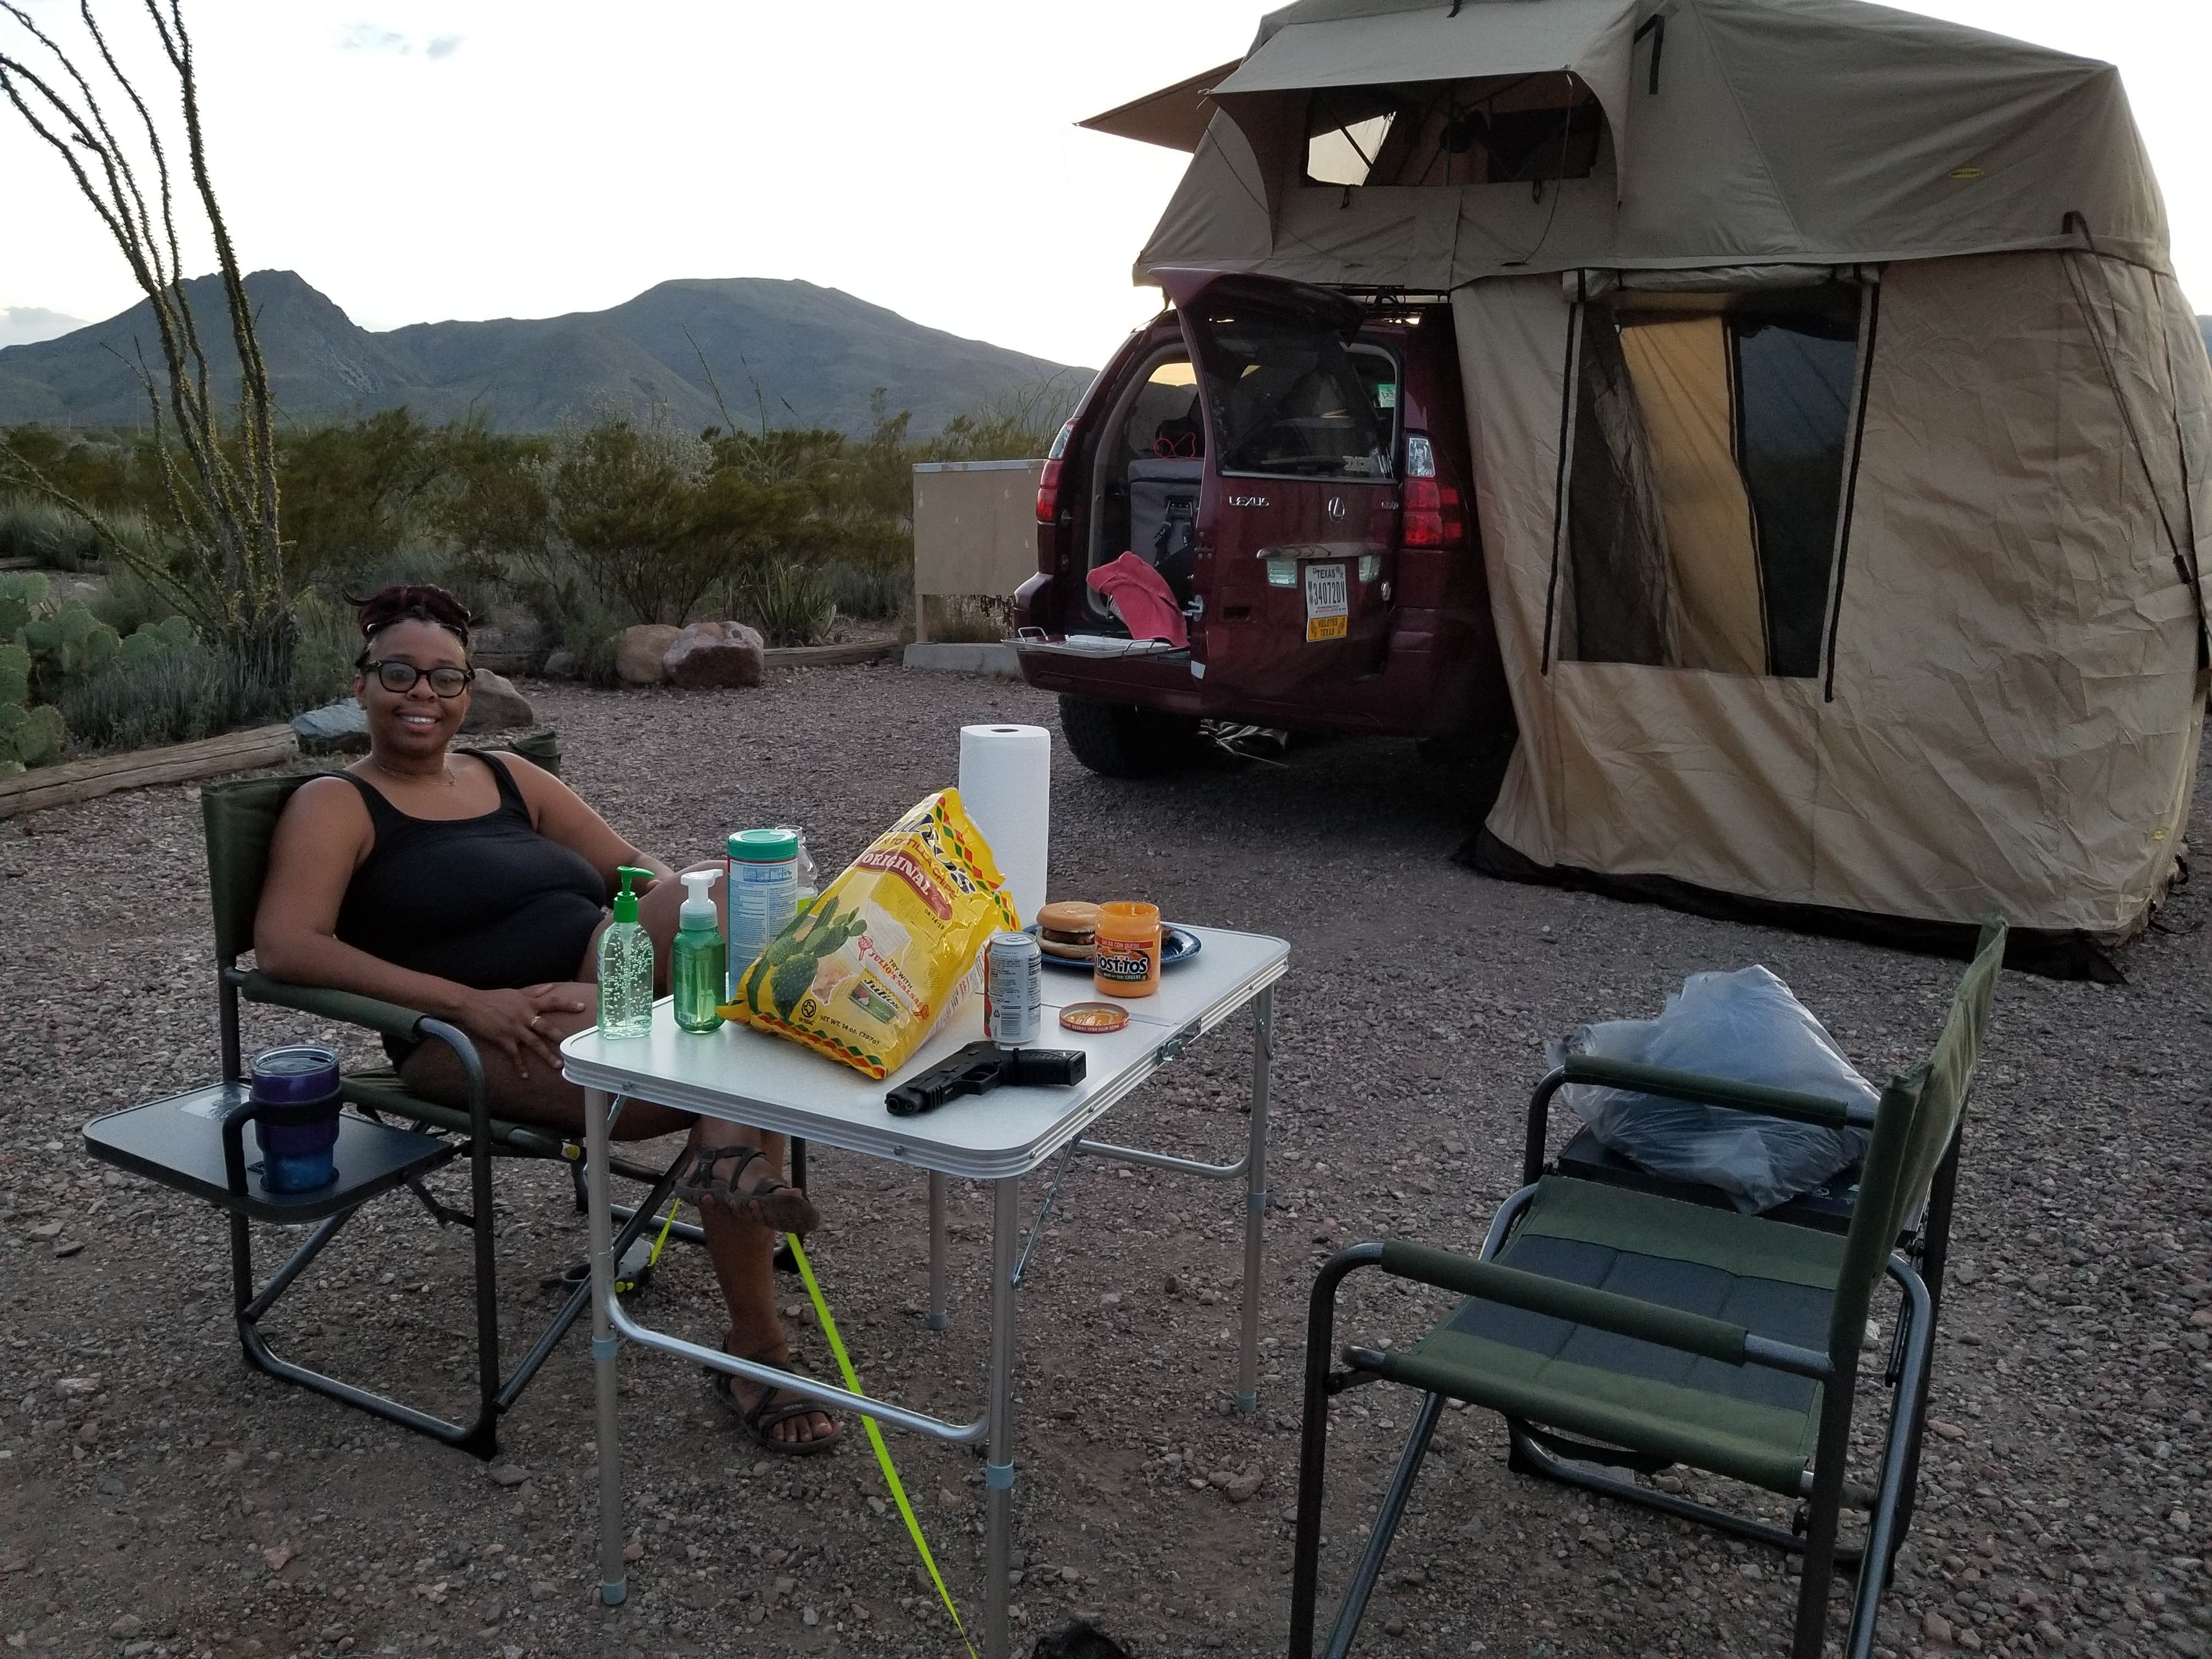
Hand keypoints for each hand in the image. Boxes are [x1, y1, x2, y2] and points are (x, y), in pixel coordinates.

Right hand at [460, 984, 587, 1078]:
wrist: (471, 1004)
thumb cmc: (494, 997)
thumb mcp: (516, 992)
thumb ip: (535, 991)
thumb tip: (552, 987)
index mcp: (529, 1003)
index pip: (552, 1002)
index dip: (567, 1005)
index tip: (582, 1007)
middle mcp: (524, 1015)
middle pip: (545, 1027)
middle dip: (558, 1037)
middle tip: (571, 1048)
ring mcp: (514, 1028)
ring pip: (534, 1043)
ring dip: (546, 1055)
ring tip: (558, 1065)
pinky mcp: (503, 1039)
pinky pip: (514, 1055)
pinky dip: (519, 1066)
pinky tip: (525, 1077)